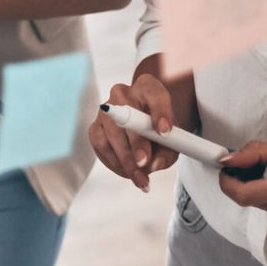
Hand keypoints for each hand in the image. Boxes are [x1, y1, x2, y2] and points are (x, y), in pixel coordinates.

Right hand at [87, 72, 183, 193]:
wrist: (143, 127)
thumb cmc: (160, 131)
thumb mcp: (172, 141)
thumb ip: (167, 152)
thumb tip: (153, 164)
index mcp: (148, 88)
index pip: (154, 94)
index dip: (160, 113)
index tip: (164, 132)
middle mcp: (123, 93)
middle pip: (129, 115)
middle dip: (136, 143)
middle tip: (144, 164)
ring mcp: (106, 109)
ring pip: (112, 134)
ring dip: (125, 159)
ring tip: (140, 177)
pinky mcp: (95, 126)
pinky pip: (101, 144)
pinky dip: (114, 161)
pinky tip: (126, 170)